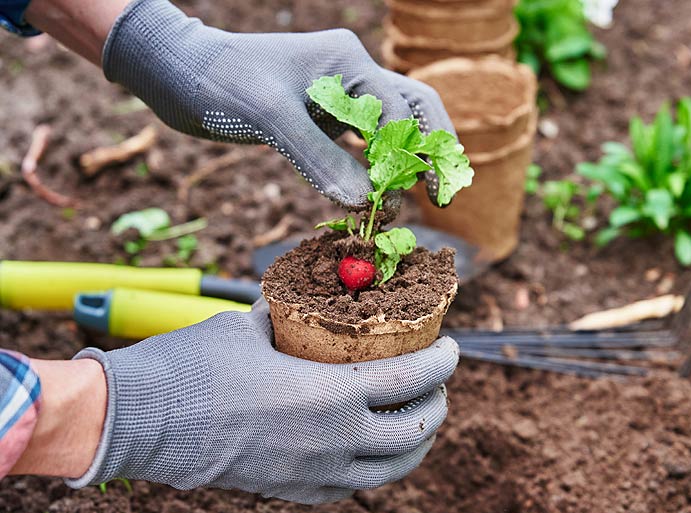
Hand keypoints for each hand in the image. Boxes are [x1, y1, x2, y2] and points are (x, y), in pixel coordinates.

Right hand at [66, 300, 458, 503]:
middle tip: (436, 382)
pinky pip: (353, 487)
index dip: (442, 363)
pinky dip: (376, 467)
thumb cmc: (193, 367)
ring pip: (392, 469)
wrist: (140, 421)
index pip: (410, 380)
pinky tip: (372, 450)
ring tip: (416, 419)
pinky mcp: (292, 492)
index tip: (452, 348)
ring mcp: (314, 474)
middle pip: (414, 430)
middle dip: (437, 404)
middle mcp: (333, 442)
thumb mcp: (246, 328)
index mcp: (328, 395)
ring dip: (415, 442)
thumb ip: (282, 317)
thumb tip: (295, 302)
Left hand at [101, 0, 455, 210]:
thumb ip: (317, 157)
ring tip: (406, 203)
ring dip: (403, 165)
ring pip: (391, 131)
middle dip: (430, 151)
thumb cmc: (221, 81)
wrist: (180, 75)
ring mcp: (338, 99)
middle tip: (441, 195)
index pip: (398, 112)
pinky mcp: (322, 120)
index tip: (401, 197)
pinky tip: (374, 195)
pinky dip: (372, 170)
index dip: (405, 157)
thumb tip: (363, 201)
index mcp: (348, 63)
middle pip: (414, 111)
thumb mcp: (269, 115)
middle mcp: (352, 77)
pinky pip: (361, 146)